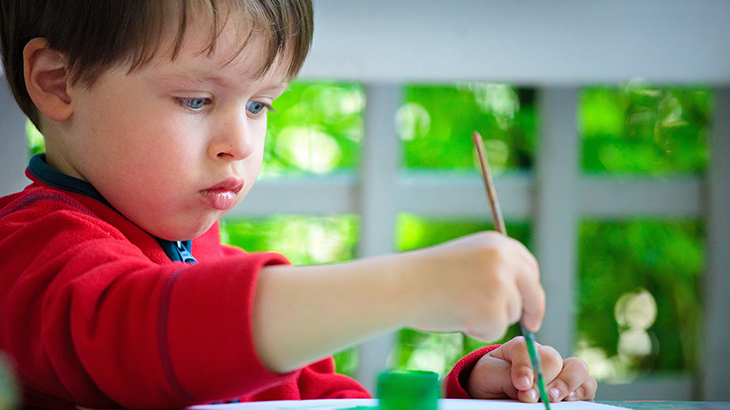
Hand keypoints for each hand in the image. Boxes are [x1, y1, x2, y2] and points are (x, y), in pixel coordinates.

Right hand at [408, 231, 544, 341]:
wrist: (402, 285)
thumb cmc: (426, 277)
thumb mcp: (467, 259)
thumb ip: (492, 269)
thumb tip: (519, 294)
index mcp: (497, 243)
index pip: (529, 267)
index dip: (531, 287)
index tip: (531, 304)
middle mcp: (504, 259)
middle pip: (532, 291)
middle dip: (532, 310)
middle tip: (530, 324)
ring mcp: (500, 284)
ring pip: (512, 314)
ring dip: (491, 319)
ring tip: (459, 308)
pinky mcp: (493, 309)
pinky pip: (496, 331)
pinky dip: (479, 331)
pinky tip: (457, 317)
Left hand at [466, 336, 596, 401]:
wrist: (491, 392)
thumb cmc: (489, 380)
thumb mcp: (489, 375)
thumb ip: (507, 378)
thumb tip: (531, 394)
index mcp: (521, 348)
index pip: (527, 350)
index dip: (526, 367)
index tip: (522, 385)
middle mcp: (543, 355)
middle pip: (554, 358)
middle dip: (547, 378)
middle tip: (543, 396)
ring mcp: (559, 370)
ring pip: (578, 368)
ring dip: (569, 384)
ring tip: (556, 399)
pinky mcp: (571, 388)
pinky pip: (587, 386)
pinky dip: (582, 393)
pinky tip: (571, 402)